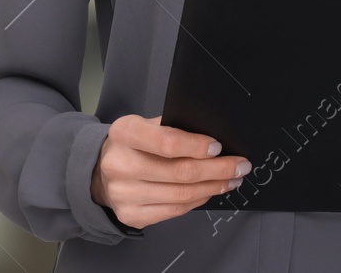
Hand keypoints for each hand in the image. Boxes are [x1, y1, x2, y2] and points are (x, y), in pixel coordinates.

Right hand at [90, 114, 251, 229]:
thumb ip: (173, 127)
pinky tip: (210, 191)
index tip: (218, 147)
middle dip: (217, 169)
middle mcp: (119, 164)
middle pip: (179, 172)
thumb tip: (213, 139)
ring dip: (213, 187)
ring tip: (231, 179)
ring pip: (181, 194)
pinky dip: (198, 200)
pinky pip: (174, 211)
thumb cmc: (133, 144)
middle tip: (240, 165)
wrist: (101, 170)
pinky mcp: (131, 215)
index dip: (196, 146)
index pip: (166, 142)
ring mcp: (124, 194)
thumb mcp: (146, 124)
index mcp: (124, 133)